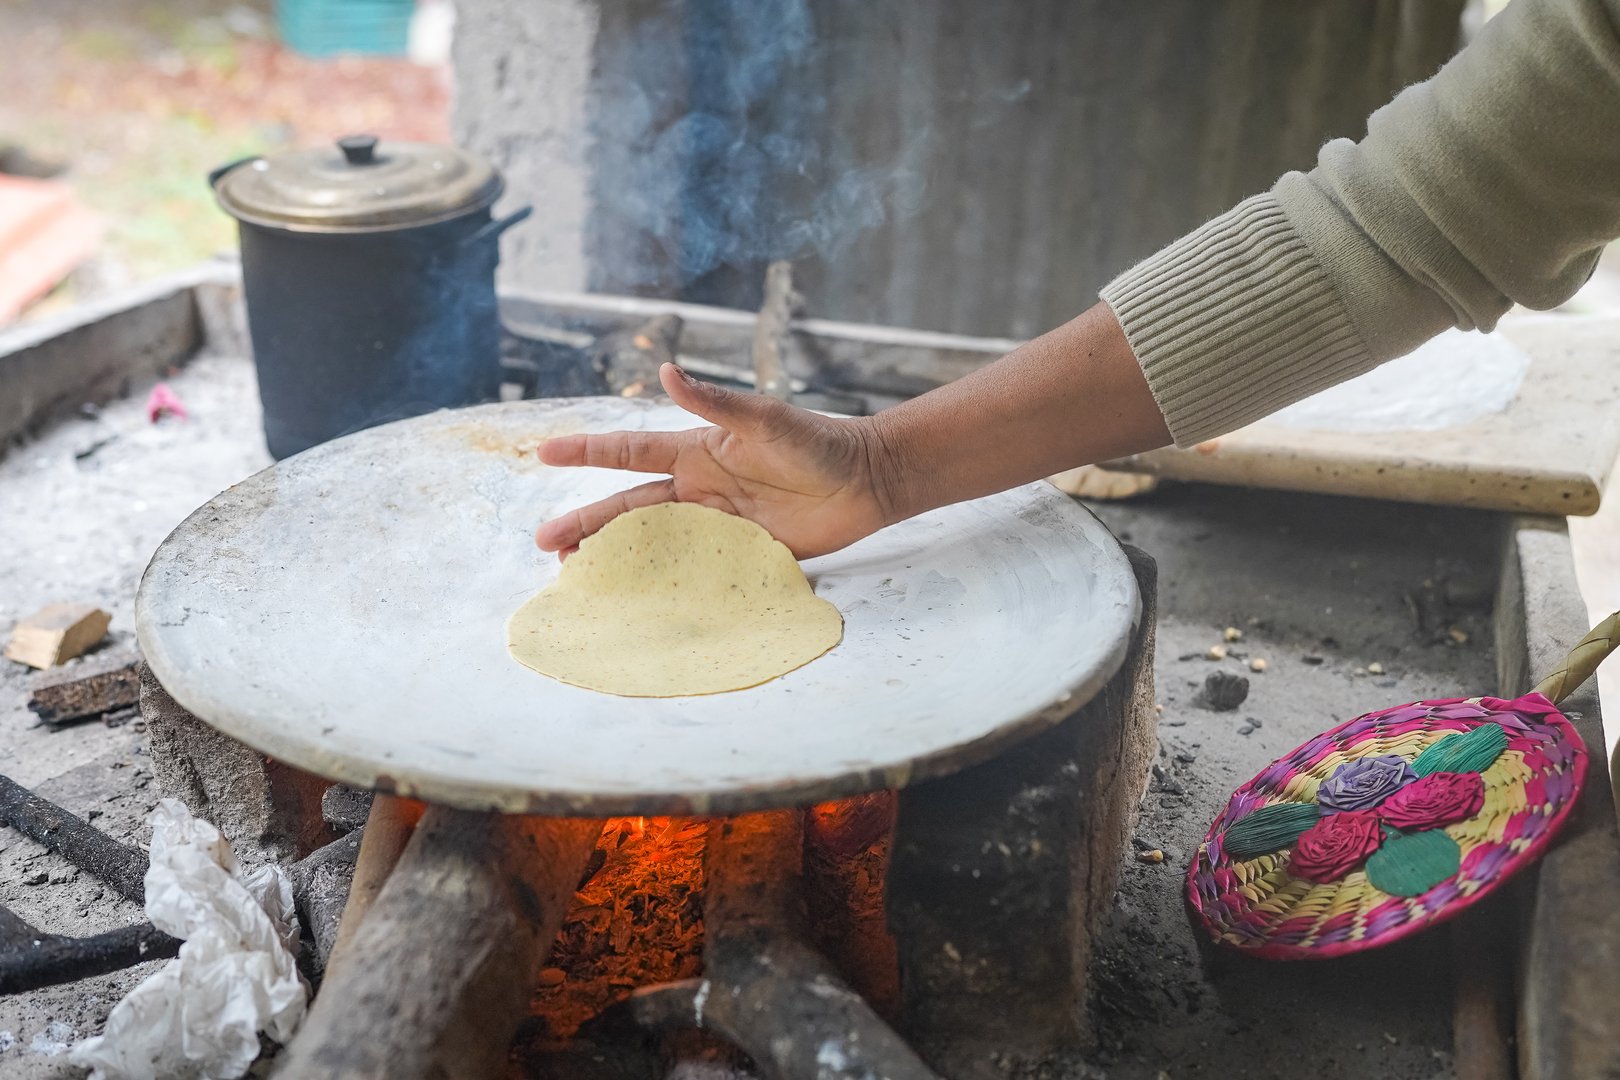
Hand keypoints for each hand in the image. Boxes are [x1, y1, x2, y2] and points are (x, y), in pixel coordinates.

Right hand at [535, 364, 898, 559]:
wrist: (867, 481)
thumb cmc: (818, 443)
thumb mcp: (764, 420)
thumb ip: (714, 403)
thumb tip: (664, 371)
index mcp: (697, 451)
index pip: (630, 450)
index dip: (587, 452)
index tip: (544, 454)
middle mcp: (699, 488)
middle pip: (629, 507)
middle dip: (586, 522)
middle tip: (544, 541)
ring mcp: (717, 522)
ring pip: (653, 540)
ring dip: (615, 554)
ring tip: (574, 572)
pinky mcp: (741, 552)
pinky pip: (693, 568)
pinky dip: (663, 581)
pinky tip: (637, 597)